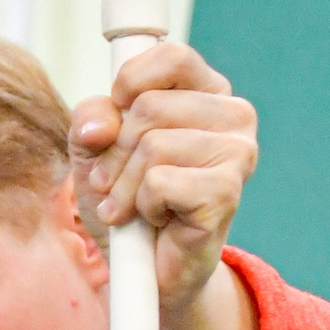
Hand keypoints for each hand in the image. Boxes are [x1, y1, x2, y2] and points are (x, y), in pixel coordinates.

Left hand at [72, 40, 259, 329]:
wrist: (144, 272)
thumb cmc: (125, 204)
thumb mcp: (95, 156)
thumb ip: (91, 123)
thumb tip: (99, 121)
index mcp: (206, 93)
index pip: (169, 56)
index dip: (127, 83)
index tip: (110, 123)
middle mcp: (232, 115)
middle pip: (149, 108)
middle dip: (114, 155)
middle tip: (116, 185)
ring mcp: (238, 152)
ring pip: (152, 146)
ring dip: (124, 186)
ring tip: (131, 207)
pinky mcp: (227, 190)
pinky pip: (159, 182)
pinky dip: (141, 207)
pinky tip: (153, 221)